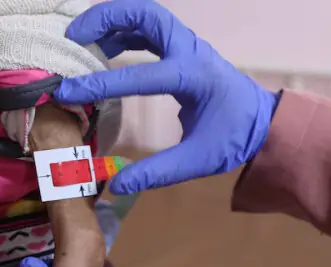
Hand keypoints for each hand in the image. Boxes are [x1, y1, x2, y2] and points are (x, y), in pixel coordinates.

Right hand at [53, 0, 278, 194]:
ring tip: (79, 40)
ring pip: (145, 14)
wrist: (263, 122)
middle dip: (105, 18)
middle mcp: (189, 51)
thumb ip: (158, 172)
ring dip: (111, 20)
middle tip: (72, 37)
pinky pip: (147, 28)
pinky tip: (102, 50)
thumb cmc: (233, 139)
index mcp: (193, 77)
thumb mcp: (198, 161)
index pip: (139, 76)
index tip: (67, 89)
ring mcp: (186, 45)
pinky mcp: (182, 48)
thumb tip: (118, 186)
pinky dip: (122, 31)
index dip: (99, 83)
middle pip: (145, 13)